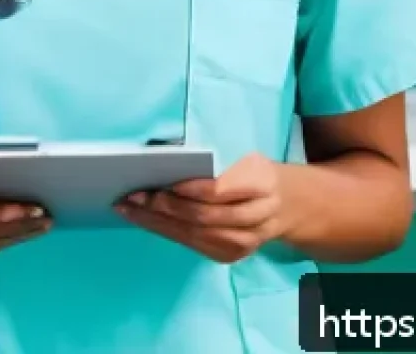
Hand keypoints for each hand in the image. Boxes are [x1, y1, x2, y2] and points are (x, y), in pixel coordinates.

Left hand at [116, 153, 286, 262]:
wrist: (286, 206)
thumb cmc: (255, 174)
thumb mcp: (245, 159)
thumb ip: (216, 166)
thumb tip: (167, 161)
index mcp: (260, 185)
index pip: (218, 192)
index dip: (187, 190)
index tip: (158, 183)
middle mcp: (255, 219)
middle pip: (203, 217)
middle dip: (164, 208)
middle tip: (133, 196)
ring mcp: (243, 243)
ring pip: (194, 235)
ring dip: (157, 223)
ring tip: (129, 210)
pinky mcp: (230, 255)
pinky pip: (193, 245)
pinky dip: (166, 232)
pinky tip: (145, 221)